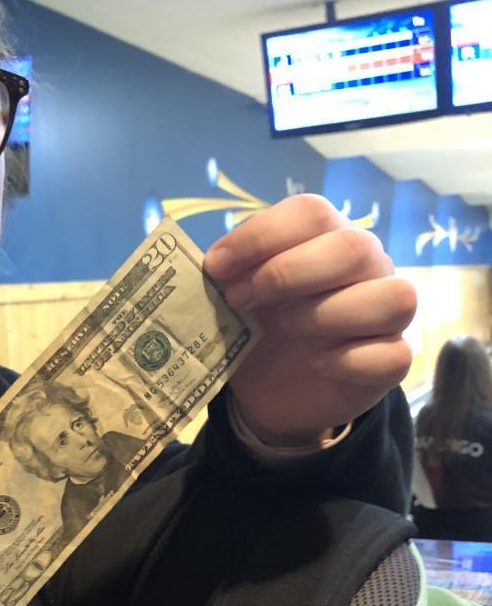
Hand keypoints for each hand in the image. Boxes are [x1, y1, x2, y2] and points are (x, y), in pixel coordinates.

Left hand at [203, 195, 415, 444]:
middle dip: (287, 273)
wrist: (269, 392)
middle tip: (240, 299)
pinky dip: (348, 360)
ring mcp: (386, 316)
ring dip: (324, 313)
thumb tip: (213, 264)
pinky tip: (314, 364)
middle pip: (354, 247)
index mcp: (328, 238)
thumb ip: (228, 276)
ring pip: (392, 299)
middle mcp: (367, 268)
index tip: (216, 267)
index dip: (261, 235)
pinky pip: (393, 355)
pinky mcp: (391, 362)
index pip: (312, 213)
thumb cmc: (256, 330)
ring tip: (282, 328)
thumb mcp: (234, 299)